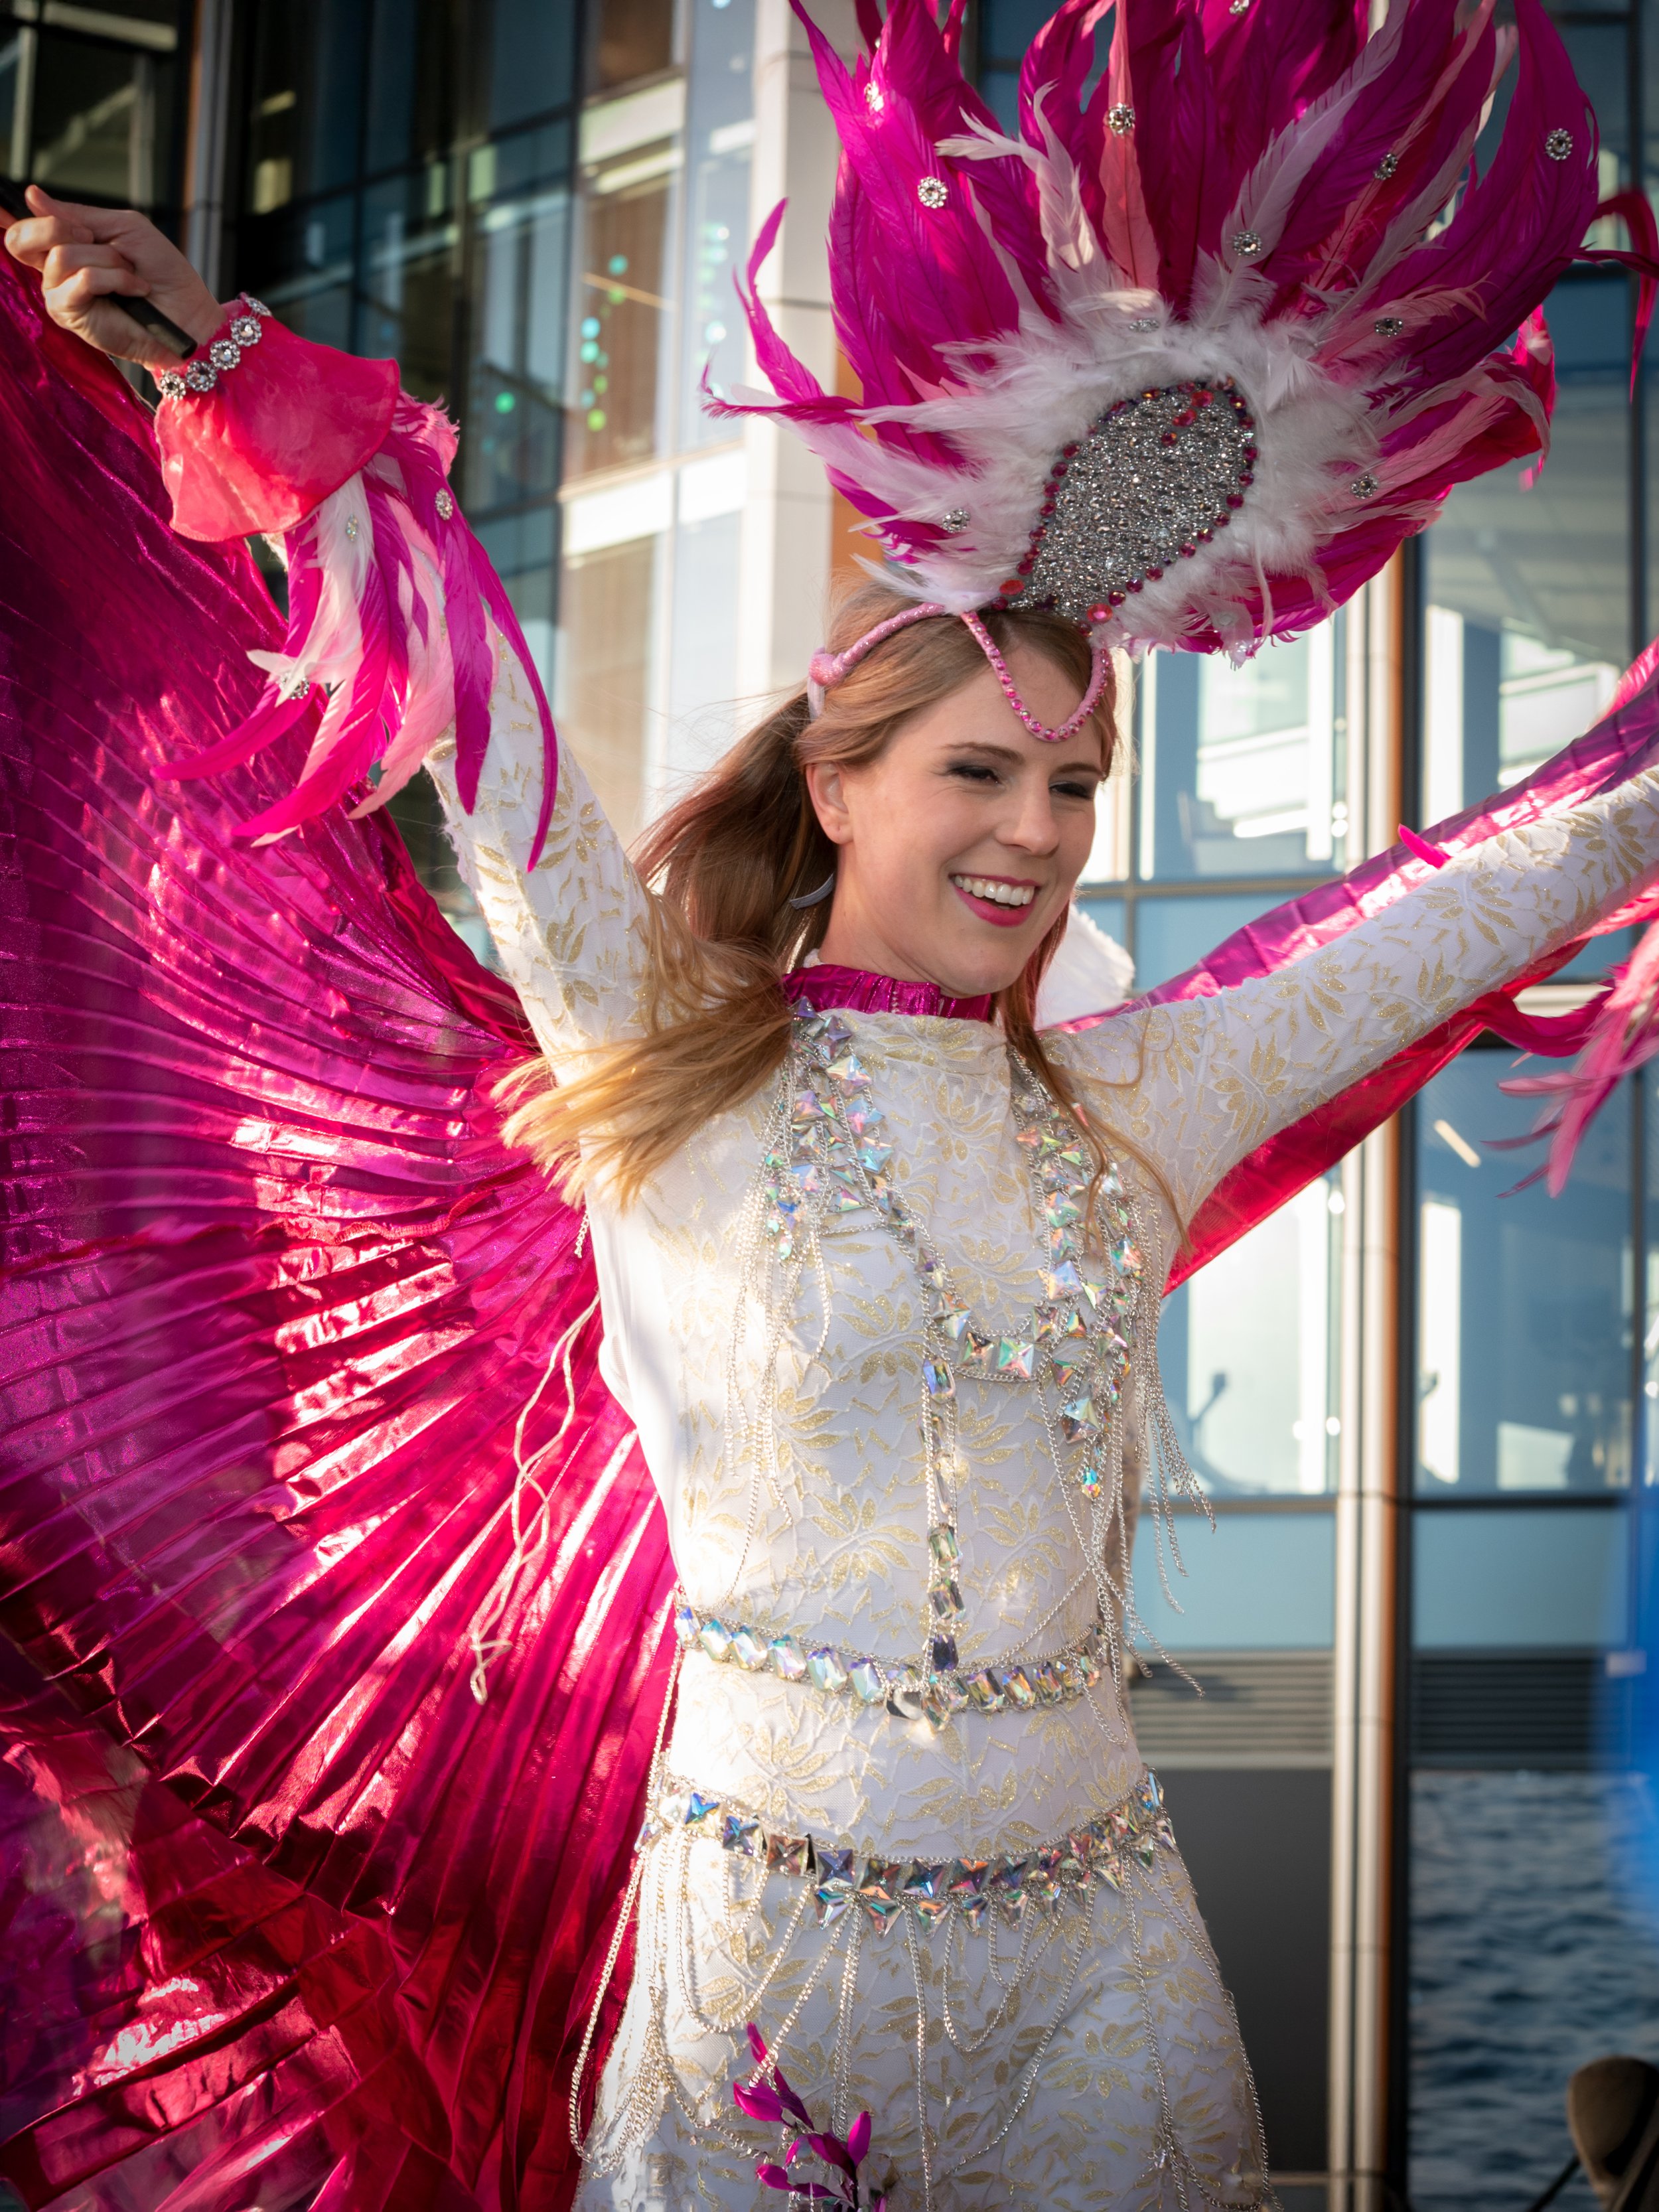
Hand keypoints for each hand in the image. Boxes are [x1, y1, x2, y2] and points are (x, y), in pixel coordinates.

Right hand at [3, 185, 226, 369]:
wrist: (188, 313)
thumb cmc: (162, 273)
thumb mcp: (123, 227)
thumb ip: (79, 214)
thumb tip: (32, 195)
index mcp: (63, 246)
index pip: (24, 227)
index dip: (30, 215)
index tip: (61, 222)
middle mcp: (55, 271)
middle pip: (22, 239)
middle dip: (59, 228)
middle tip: (95, 240)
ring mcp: (60, 294)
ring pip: (62, 256)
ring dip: (107, 260)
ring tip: (131, 274)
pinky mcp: (72, 316)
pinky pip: (83, 280)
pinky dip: (115, 278)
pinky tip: (134, 290)